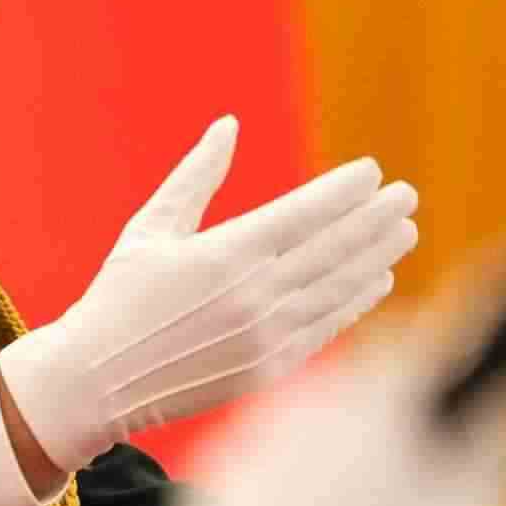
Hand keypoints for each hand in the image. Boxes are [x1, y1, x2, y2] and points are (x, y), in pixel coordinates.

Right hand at [0, 115, 417, 477]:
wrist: (98, 380)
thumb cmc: (119, 296)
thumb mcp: (151, 227)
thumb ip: (196, 176)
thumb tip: (229, 126)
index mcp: (225, 253)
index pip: (305, 214)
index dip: (345, 192)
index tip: (373, 172)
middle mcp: (254, 294)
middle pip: (334, 249)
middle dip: (376, 219)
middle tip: (407, 196)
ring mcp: (266, 335)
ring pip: (339, 288)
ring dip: (377, 257)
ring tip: (404, 231)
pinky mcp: (269, 369)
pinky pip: (326, 328)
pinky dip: (356, 302)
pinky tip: (376, 279)